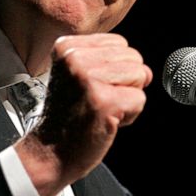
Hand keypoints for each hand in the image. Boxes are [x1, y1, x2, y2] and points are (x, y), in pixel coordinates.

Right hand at [14, 33, 151, 195]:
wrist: (48, 151)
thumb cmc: (66, 116)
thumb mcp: (77, 76)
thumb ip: (109, 63)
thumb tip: (147, 72)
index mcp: (66, 47)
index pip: (119, 43)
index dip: (114, 69)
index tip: (91, 88)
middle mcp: (75, 58)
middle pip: (133, 57)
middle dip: (124, 83)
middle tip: (96, 101)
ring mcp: (88, 79)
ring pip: (140, 75)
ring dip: (127, 98)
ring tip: (101, 109)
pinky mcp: (104, 101)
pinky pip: (140, 99)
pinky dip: (129, 115)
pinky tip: (105, 120)